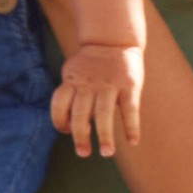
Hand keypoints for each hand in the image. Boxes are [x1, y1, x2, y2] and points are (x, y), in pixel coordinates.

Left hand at [48, 38, 147, 159]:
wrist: (113, 39)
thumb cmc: (91, 65)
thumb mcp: (74, 74)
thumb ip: (72, 97)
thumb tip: (76, 130)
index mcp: (73, 81)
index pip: (60, 102)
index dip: (59, 119)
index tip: (67, 131)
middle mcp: (90, 84)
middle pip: (81, 113)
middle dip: (80, 136)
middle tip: (83, 153)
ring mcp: (110, 84)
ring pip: (104, 114)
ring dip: (104, 135)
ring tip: (106, 153)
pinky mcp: (130, 85)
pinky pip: (130, 109)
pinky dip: (132, 127)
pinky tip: (133, 142)